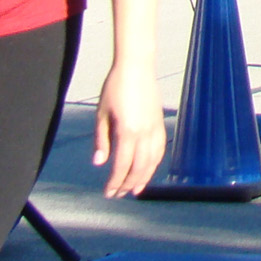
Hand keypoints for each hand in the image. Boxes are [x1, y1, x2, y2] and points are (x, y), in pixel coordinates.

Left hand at [93, 58, 165, 198]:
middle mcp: (144, 133)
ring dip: (144, 177)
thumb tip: (99, 162)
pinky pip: (160, 148)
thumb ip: (101, 139)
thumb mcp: (102, 113)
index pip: (121, 166)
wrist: (137, 66)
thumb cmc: (115, 87)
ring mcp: (155, 128)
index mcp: (128, 131)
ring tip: (135, 189)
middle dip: (127, 184)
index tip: (108, 193)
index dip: (114, 182)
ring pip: (152, 161)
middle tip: (118, 194)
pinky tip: (149, 168)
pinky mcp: (160, 122)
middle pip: (138, 167)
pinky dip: (155, 162)